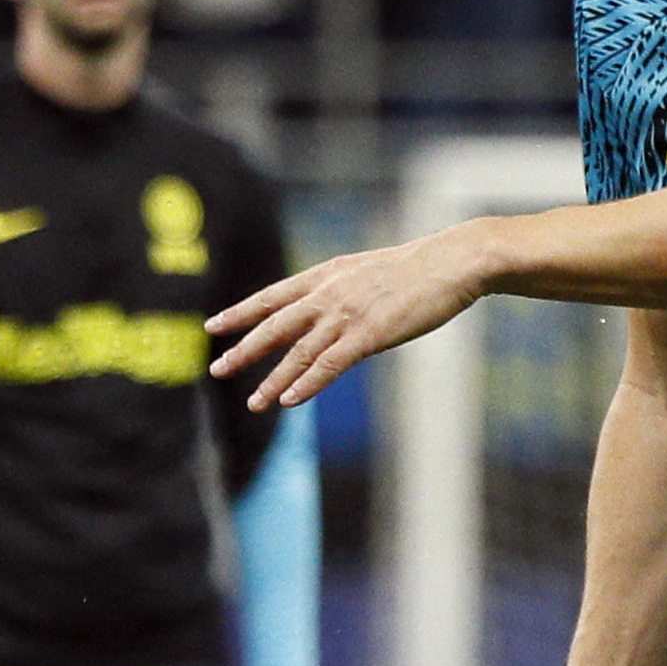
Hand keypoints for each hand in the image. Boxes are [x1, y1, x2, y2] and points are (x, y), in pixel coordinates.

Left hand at [209, 225, 494, 411]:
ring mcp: (347, 314)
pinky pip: (330, 364)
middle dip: (244, 350)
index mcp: (326, 275)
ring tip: (254, 403)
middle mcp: (328, 294)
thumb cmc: (419, 268)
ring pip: (298, 352)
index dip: (241, 312)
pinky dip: (308, 383)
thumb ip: (343, 289)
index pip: (272, 296)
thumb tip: (331, 308)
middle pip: (275, 326)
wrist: (451, 262)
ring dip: (274, 380)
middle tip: (218, 369)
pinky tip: (290, 400)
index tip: (214, 325)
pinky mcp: (369, 334)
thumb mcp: (368, 271)